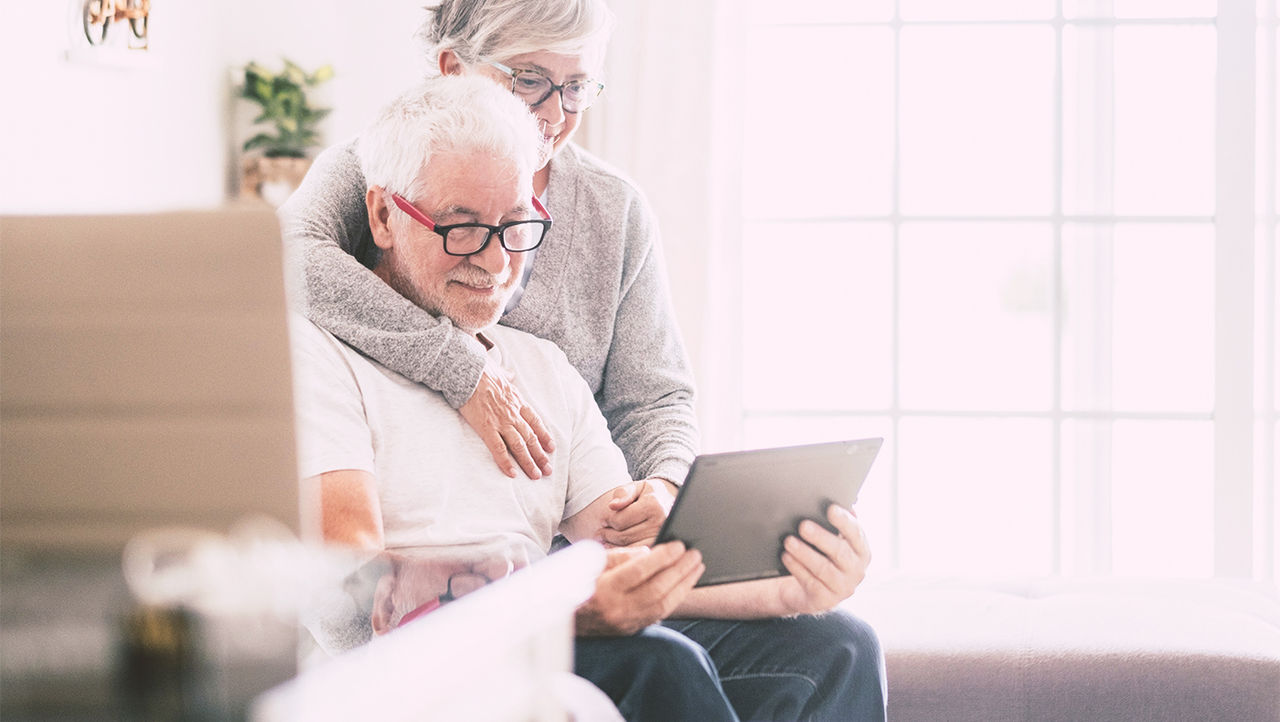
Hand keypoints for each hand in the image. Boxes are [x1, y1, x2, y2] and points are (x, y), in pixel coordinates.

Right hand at [458, 360, 553, 478]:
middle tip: (548, 470)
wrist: (468, 371)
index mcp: (517, 401)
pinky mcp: (486, 428)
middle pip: (530, 438)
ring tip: (536, 475)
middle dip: (540, 455)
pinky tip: (513, 474)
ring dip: (529, 462)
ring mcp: (500, 422)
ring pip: (519, 446)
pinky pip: (498, 448)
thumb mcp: (500, 372)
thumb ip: (507, 376)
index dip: (544, 435)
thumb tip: (510, 375)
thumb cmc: (482, 371)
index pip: (535, 422)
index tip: (551, 447)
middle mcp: (513, 414)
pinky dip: (506, 462)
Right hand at [575, 542, 703, 636]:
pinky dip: (674, 598)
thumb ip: (620, 557)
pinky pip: (659, 614)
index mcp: (603, 589)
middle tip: (694, 554)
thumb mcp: (592, 563)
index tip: (678, 545)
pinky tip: (684, 585)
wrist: (567, 618)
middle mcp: (616, 609)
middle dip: (679, 570)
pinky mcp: (631, 630)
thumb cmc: (579, 582)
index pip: (639, 571)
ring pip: (662, 604)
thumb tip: (647, 553)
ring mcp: (625, 622)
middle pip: (656, 588)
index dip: (661, 558)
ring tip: (696, 567)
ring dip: (683, 584)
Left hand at [600, 479, 676, 547]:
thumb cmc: (650, 495)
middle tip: (599, 533)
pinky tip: (616, 547)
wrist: (671, 503)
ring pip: (629, 547)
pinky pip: (637, 554)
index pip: (620, 520)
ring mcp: (662, 537)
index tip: (603, 520)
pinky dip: (624, 552)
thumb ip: (623, 493)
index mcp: (653, 505)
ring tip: (604, 540)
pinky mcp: (661, 547)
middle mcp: (660, 523)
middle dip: (607, 534)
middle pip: (623, 536)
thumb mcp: (637, 487)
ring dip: (614, 545)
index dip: (607, 520)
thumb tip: (612, 505)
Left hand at [775, 505, 870, 615]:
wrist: (810, 591)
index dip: (844, 521)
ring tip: (789, 541)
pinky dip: (797, 568)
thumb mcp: (832, 540)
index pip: (856, 533)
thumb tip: (843, 499)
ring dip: (805, 553)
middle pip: (840, 552)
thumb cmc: (823, 557)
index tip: (830, 509)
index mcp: (861, 551)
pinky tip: (786, 556)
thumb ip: (838, 522)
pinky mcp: (825, 600)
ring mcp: (843, 588)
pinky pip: (810, 583)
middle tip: (803, 525)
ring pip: (823, 569)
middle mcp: (857, 570)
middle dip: (821, 537)